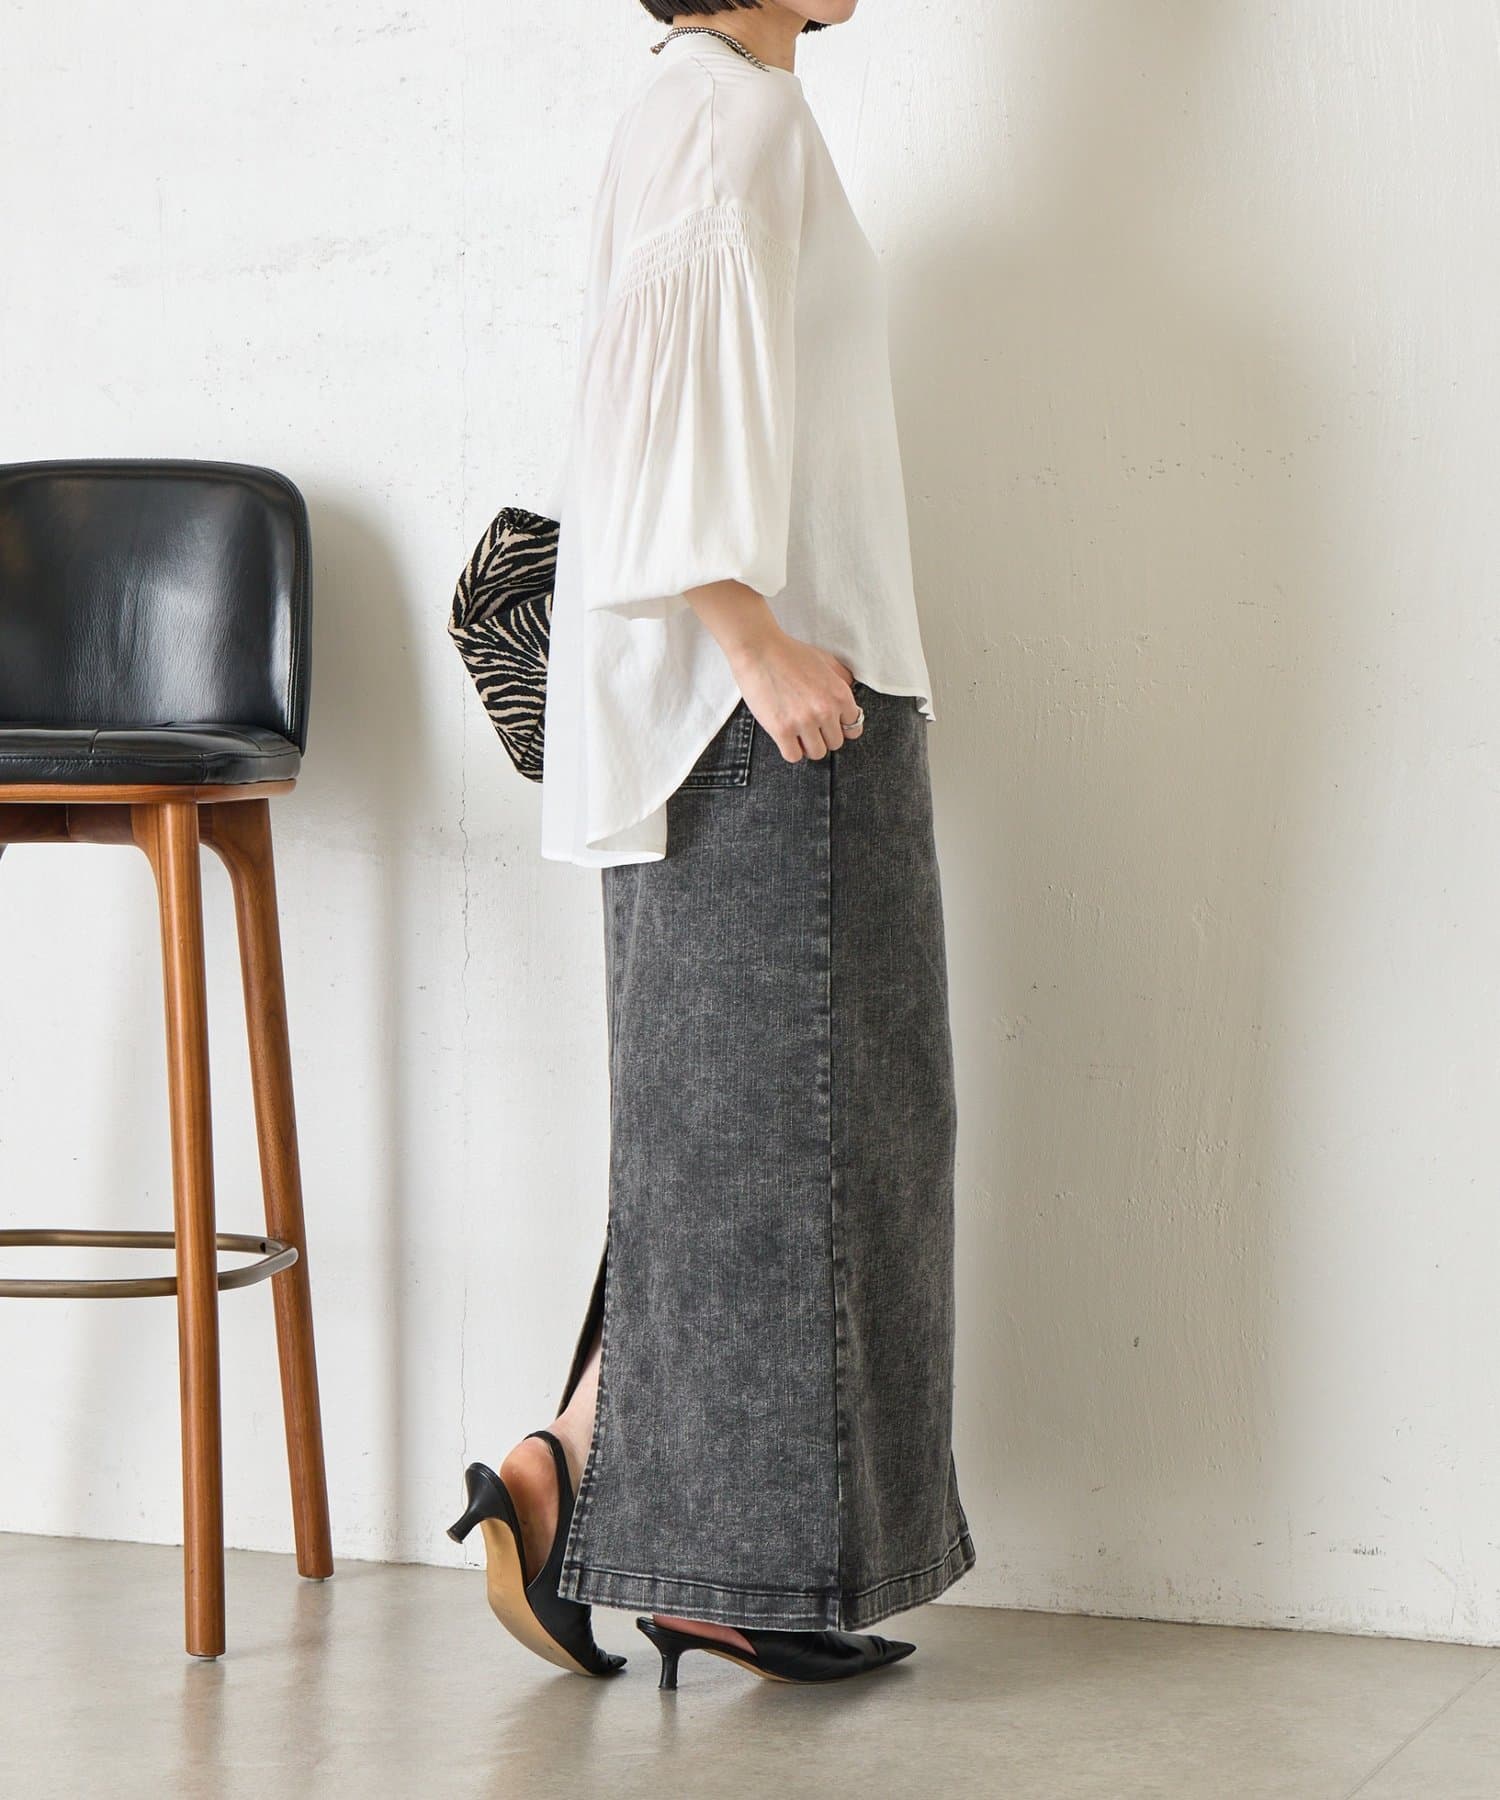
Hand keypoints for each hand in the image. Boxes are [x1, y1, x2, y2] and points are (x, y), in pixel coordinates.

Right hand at [681, 579, 863, 763]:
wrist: (759, 649)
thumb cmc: (789, 653)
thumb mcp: (826, 661)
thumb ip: (843, 680)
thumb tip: (850, 702)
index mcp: (840, 694)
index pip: (853, 729)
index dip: (839, 727)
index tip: (829, 724)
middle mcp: (826, 710)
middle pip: (835, 744)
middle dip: (823, 736)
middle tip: (809, 725)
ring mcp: (804, 721)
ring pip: (816, 753)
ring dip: (807, 745)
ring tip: (797, 731)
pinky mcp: (782, 729)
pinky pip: (794, 756)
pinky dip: (791, 750)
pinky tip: (785, 736)